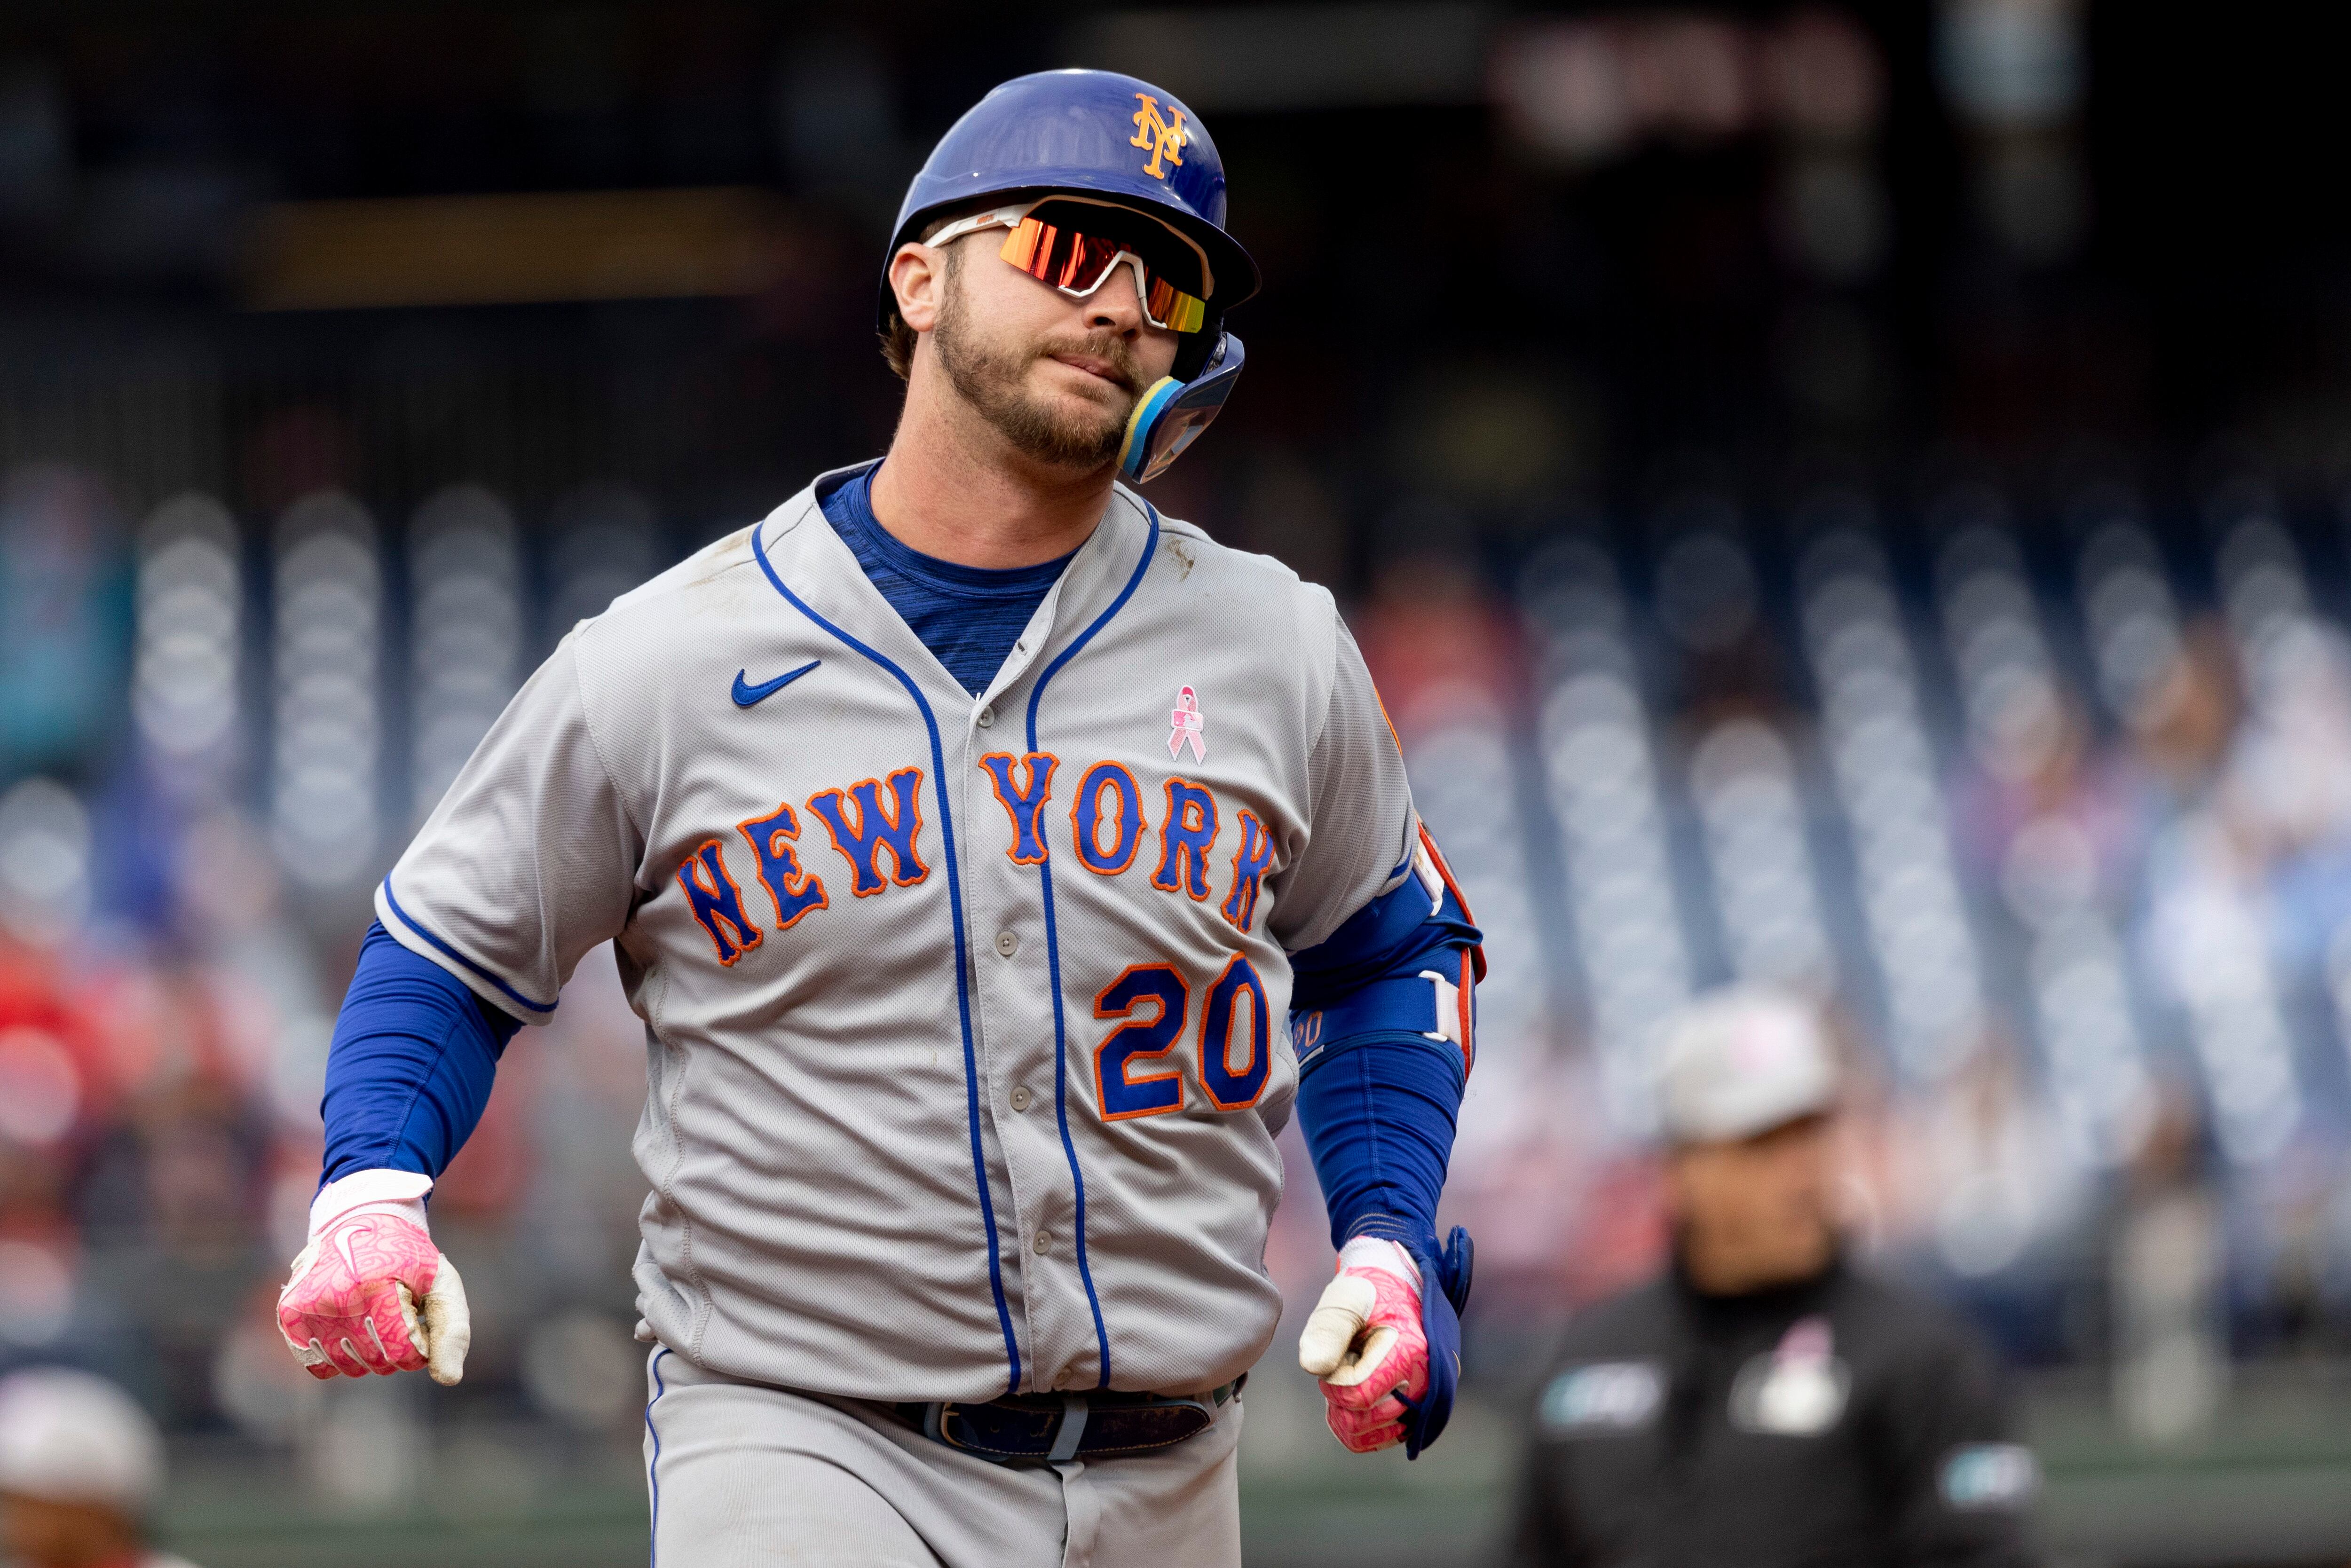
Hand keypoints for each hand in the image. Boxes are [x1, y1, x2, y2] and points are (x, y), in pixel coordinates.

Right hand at [277, 1207, 469, 1384]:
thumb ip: (452, 1330)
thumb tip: (450, 1379)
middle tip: (396, 1313)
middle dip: (396, 1348)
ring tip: (372, 1313)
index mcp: (377, 1286)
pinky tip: (349, 1325)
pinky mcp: (290, 1313)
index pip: (402, 1352)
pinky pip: (318, 1363)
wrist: (361, 1220)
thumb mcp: (441, 1282)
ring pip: (347, 1366)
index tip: (419, 1324)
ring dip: (367, 1352)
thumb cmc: (408, 1257)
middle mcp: (336, 1297)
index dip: (419, 1348)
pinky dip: (338, 1353)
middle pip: (376, 1362)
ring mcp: (308, 1306)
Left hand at [1298, 1236, 1428, 1452]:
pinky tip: (1353, 1397)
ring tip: (1351, 1375)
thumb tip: (1313, 1367)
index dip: (1333, 1382)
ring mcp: (1424, 1400)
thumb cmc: (1367, 1293)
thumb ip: (1328, 1329)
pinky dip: (1359, 1424)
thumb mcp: (1345, 1298)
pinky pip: (1381, 1437)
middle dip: (1340, 1397)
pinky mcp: (1418, 1411)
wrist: (1399, 1291)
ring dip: (1349, 1411)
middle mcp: (1425, 1383)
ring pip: (1370, 1436)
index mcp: (1410, 1352)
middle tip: (1344, 1363)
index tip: (1335, 1355)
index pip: (1358, 1396)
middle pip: (1363, 1422)